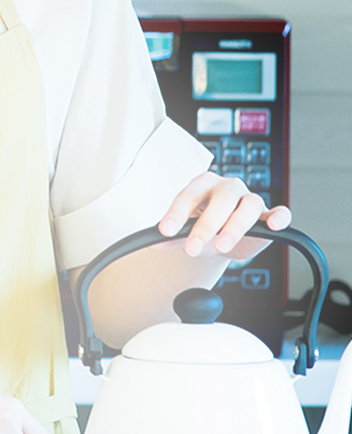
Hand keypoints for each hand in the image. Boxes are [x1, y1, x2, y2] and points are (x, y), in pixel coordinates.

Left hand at [158, 172, 291, 258]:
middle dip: (206, 224)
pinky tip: (272, 226)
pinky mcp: (268, 216)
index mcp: (203, 185)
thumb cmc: (202, 229)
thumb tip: (153, 243)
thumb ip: (170, 238)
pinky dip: (279, 217)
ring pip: (249, 204)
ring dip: (235, 226)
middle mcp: (228, 188)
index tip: (166, 231)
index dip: (177, 212)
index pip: (189, 194)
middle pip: (221, 199)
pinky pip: (280, 212)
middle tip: (192, 248)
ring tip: (221, 246)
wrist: (221, 239)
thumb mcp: (183, 234)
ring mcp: (250, 200)